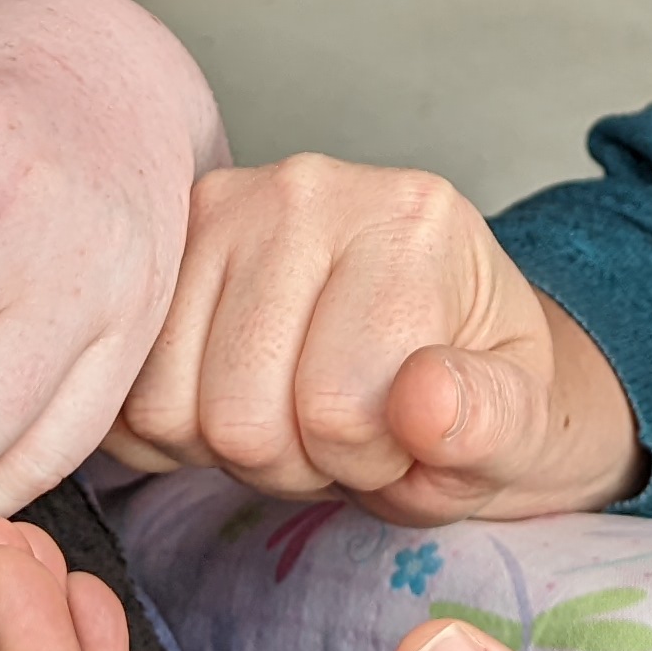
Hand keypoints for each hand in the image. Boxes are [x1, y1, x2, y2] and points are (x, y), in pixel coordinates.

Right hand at [110, 156, 646, 522]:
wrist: (433, 341)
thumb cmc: (475, 383)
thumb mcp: (525, 424)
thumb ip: (490, 422)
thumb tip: (424, 400)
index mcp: (412, 219)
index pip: (337, 409)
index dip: (367, 459)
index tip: (403, 435)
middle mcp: (309, 189)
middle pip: (241, 416)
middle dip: (295, 461)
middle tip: (343, 431)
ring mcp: (220, 204)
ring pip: (169, 406)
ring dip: (228, 449)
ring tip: (292, 412)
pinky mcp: (161, 245)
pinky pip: (126, 390)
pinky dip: (171, 430)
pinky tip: (231, 400)